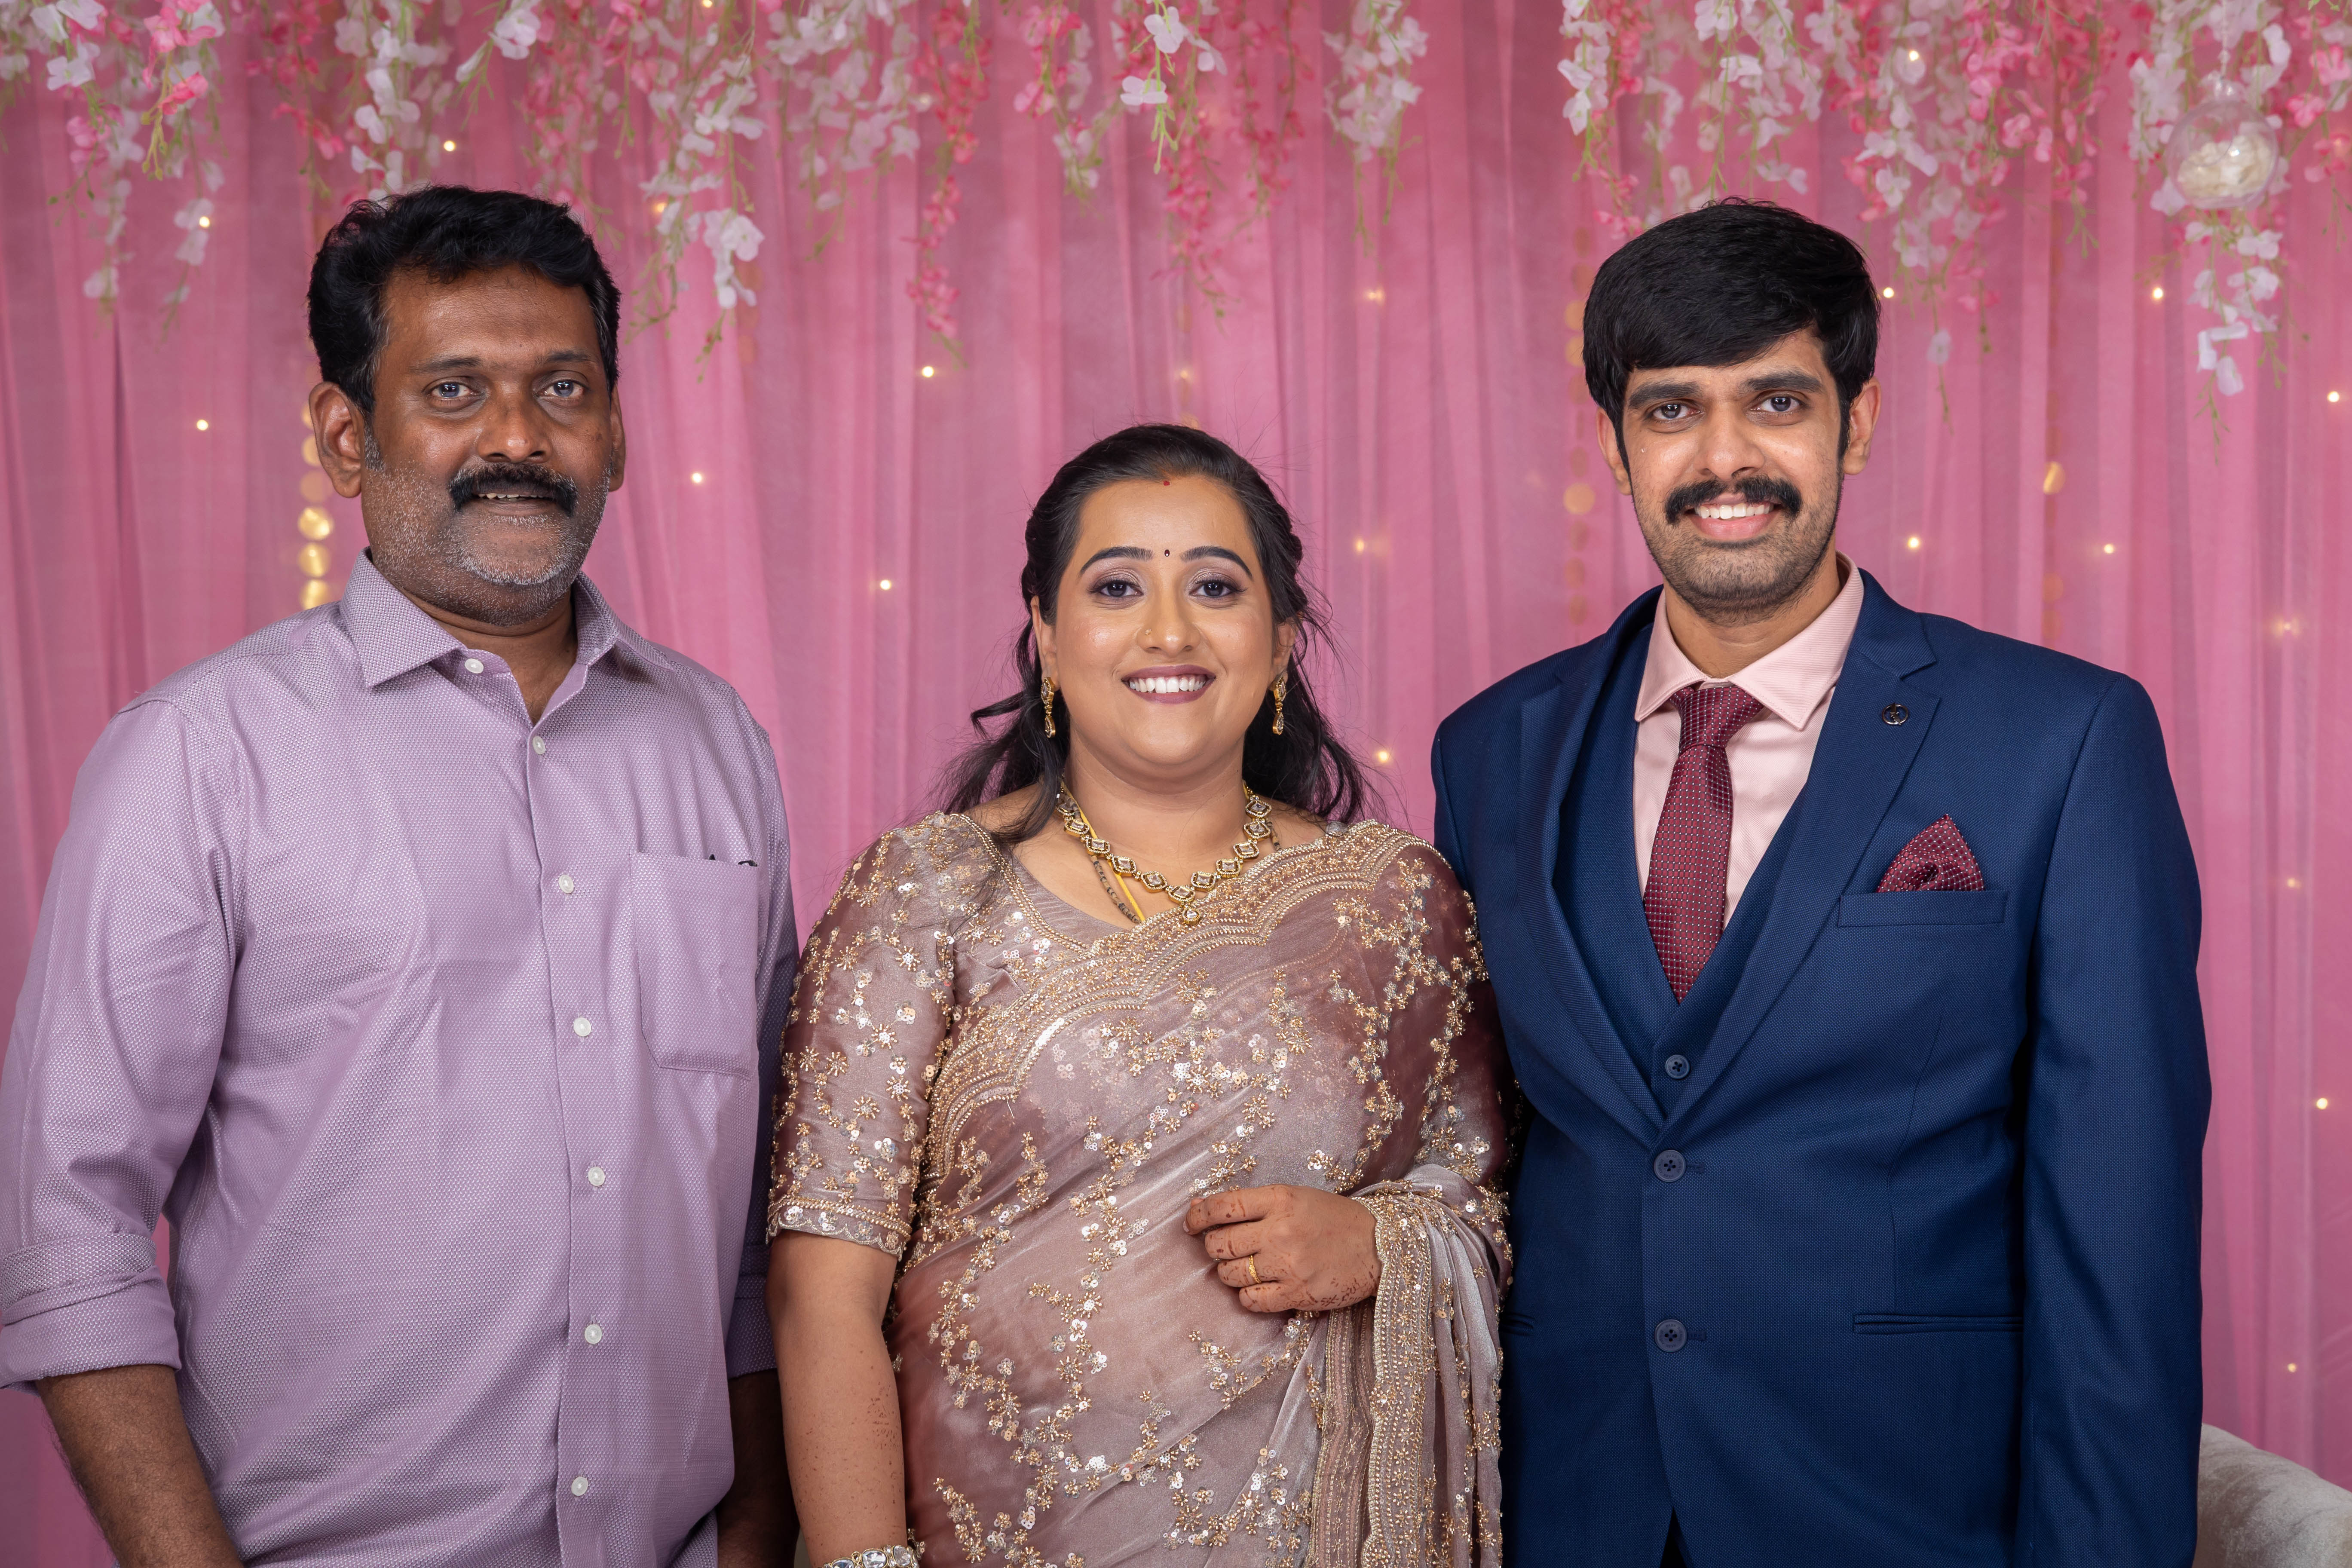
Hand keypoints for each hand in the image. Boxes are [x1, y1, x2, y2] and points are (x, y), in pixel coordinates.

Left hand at [1184, 1184, 1380, 1312]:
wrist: (1380, 1246)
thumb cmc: (1334, 1219)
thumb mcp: (1295, 1198)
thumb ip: (1252, 1204)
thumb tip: (1199, 1209)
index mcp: (1280, 1200)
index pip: (1222, 1206)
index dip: (1197, 1215)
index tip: (1190, 1223)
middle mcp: (1281, 1231)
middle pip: (1219, 1244)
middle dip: (1214, 1247)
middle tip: (1225, 1248)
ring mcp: (1289, 1265)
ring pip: (1230, 1274)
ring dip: (1229, 1273)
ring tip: (1246, 1268)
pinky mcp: (1298, 1294)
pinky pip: (1251, 1301)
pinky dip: (1248, 1296)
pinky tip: (1260, 1288)